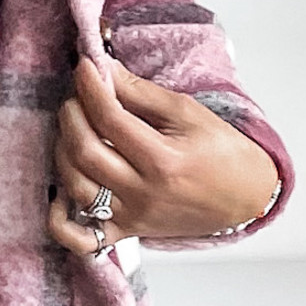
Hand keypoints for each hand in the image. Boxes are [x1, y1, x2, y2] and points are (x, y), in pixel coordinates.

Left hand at [47, 55, 278, 257]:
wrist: (247, 198)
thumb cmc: (223, 153)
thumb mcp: (189, 113)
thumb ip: (141, 93)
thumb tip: (104, 69)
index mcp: (163, 160)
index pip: (110, 119)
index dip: (90, 89)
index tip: (84, 67)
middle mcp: (143, 193)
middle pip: (85, 152)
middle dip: (71, 116)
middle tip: (76, 97)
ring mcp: (132, 217)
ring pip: (76, 186)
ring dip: (63, 151)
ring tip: (74, 129)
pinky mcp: (127, 233)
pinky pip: (81, 238)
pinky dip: (59, 220)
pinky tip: (59, 193)